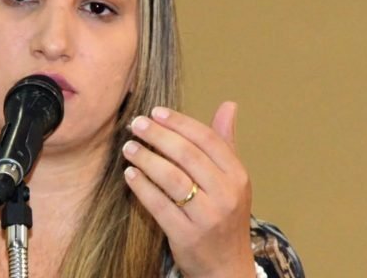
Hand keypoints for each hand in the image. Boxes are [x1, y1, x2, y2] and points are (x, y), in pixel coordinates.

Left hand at [122, 102, 254, 277]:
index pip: (207, 140)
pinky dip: (142, 187)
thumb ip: (225, 143)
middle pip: (188, 156)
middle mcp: (226, 195)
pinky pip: (159, 205)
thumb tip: (228, 105)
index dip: (179, 123)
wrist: (227, 268)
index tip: (156, 112)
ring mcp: (207, 217)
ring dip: (146, 159)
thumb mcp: (233, 181)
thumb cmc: (225, 217)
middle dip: (158, 136)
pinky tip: (129, 174)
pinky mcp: (186, 235)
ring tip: (128, 147)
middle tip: (137, 124)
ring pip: (172, 178)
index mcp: (238, 176)